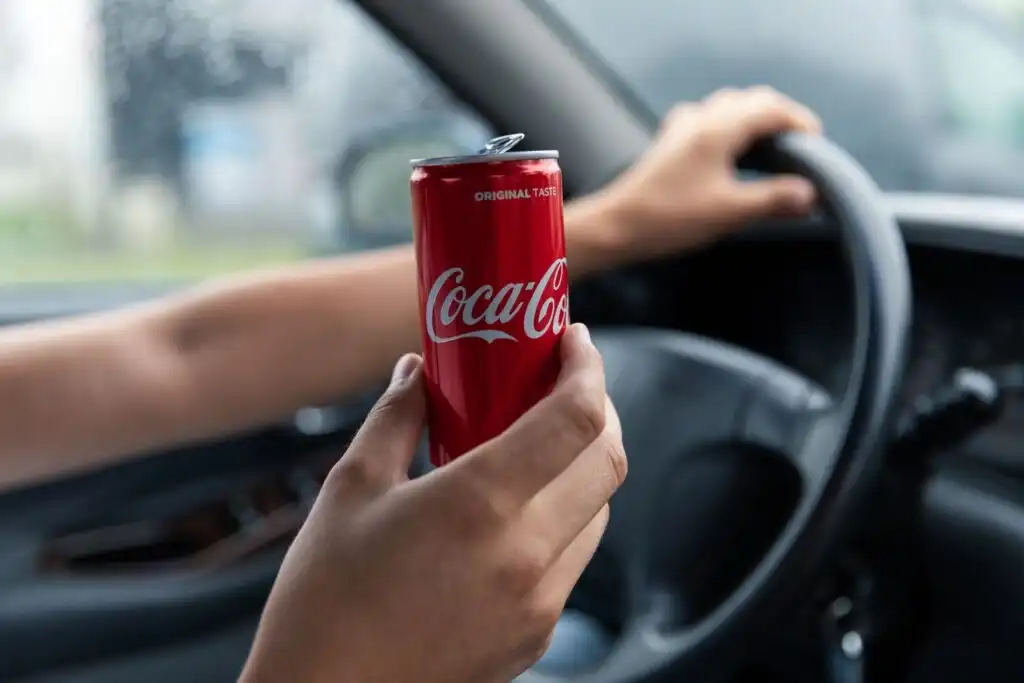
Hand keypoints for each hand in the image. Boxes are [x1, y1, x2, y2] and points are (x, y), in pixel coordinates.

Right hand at [240, 323, 625, 682]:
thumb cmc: (324, 599)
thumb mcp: (350, 489)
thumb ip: (396, 418)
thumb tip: (417, 372)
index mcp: (480, 504)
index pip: (576, 418)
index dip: (588, 369)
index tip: (574, 342)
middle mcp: (527, 554)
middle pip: (606, 461)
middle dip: (598, 410)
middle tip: (563, 384)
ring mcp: (539, 602)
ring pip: (598, 512)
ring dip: (583, 467)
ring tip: (538, 445)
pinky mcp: (535, 635)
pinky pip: (574, 560)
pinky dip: (565, 520)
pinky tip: (519, 511)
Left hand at [601, 86, 822, 259]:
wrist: (615, 227)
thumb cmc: (669, 219)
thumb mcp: (730, 213)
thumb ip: (774, 200)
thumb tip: (811, 194)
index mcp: (718, 129)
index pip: (772, 108)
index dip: (801, 123)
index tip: (819, 146)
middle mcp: (700, 119)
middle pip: (751, 101)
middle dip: (781, 118)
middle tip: (801, 148)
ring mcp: (681, 128)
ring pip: (728, 107)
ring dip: (754, 120)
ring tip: (773, 150)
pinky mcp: (669, 143)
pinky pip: (707, 120)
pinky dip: (730, 128)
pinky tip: (730, 153)